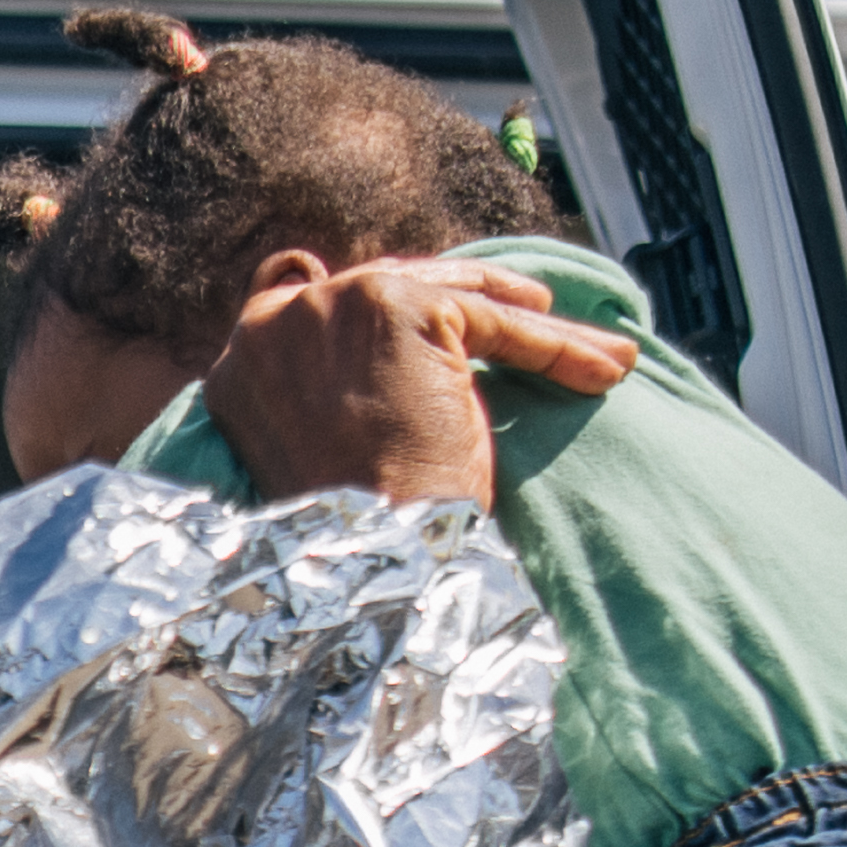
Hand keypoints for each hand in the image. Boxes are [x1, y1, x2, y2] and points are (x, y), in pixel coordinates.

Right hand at [199, 254, 637, 509]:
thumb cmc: (356, 534)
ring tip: (590, 351)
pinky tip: (602, 370)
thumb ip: (330, 385)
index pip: (326, 302)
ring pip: (453, 300)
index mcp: (244, 355)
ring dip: (532, 326)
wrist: (369, 560)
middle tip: (529, 317)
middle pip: (394, 286)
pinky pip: (494, 321)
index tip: (446, 313)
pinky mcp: (397, 306)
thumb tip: (381, 366)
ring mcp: (333, 302)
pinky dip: (557, 346)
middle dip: (470, 307)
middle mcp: (277, 315)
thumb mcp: (325, 445)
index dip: (391, 310)